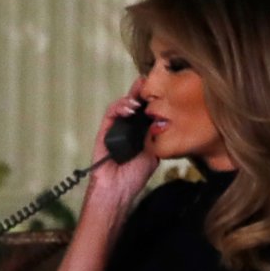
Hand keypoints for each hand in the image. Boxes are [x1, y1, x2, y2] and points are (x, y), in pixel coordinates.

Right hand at [84, 89, 157, 206]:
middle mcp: (128, 127)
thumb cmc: (135, 175)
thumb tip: (165, 121)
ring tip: (140, 99)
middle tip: (150, 81)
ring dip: (131, 98)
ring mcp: (115, 127)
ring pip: (122, 105)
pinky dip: (120, 107)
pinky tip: (130, 108)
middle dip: (142, 91)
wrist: (118, 189)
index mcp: (140, 132)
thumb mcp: (153, 154)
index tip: (163, 89)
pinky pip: (111, 114)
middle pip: (134, 104)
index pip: (146, 111)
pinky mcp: (104, 130)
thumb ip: (157, 138)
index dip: (153, 100)